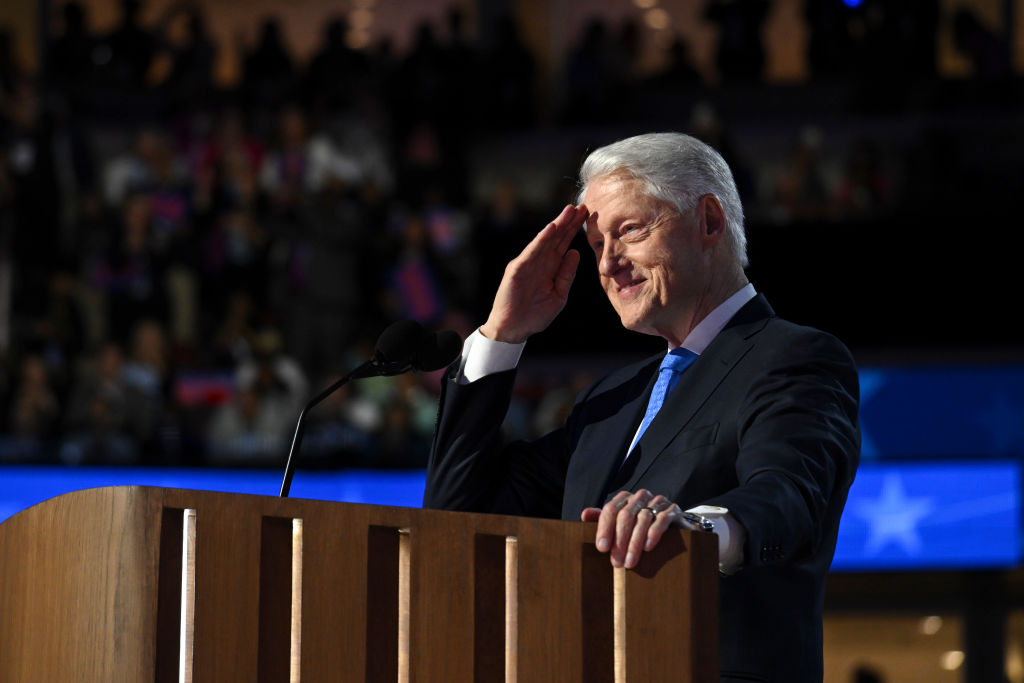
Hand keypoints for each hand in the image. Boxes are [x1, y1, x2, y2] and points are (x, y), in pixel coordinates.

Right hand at [480, 204, 584, 342]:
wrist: (513, 329)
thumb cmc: (534, 315)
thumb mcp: (558, 295)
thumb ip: (566, 275)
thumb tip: (575, 253)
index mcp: (549, 268)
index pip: (564, 244)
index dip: (574, 230)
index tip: (588, 216)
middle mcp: (538, 262)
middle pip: (556, 238)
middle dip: (569, 222)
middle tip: (583, 206)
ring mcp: (527, 264)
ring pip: (545, 240)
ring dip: (557, 225)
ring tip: (569, 211)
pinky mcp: (517, 269)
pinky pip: (531, 252)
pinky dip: (541, 240)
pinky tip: (551, 228)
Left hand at [581, 489, 685, 568]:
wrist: (674, 525)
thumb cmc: (641, 525)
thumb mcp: (621, 522)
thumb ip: (603, 518)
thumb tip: (584, 515)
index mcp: (625, 498)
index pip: (611, 510)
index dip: (604, 529)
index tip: (602, 549)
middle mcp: (641, 496)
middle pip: (626, 516)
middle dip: (619, 541)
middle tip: (616, 562)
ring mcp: (658, 501)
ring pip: (643, 519)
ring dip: (635, 543)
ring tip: (630, 562)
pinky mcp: (673, 509)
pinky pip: (662, 519)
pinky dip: (654, 533)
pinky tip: (648, 548)